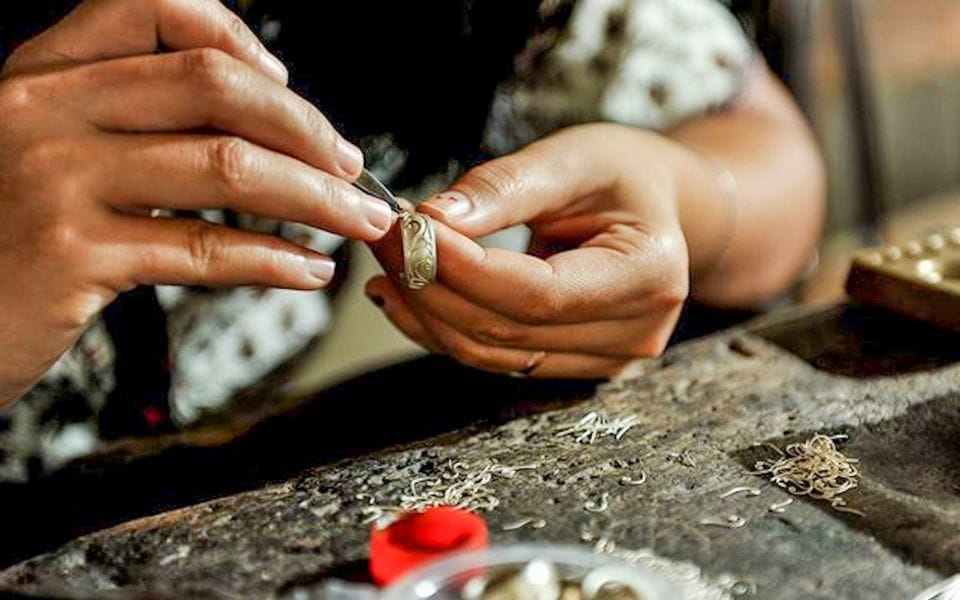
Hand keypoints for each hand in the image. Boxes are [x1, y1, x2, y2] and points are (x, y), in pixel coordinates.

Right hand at [0, 0, 396, 405]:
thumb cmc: (8, 237)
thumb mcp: (51, 149)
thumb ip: (130, 117)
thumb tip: (263, 121)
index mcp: (45, 72)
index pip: (151, 6)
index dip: (237, 38)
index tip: (285, 87)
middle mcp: (45, 108)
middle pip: (213, 86)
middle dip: (306, 128)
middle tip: (351, 168)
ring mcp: (55, 179)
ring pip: (226, 168)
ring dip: (315, 198)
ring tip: (359, 221)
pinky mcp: (71, 255)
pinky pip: (203, 249)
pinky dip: (274, 260)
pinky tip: (309, 269)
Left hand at [367, 124, 689, 378]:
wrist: (659, 209)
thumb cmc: (623, 174)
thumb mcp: (573, 158)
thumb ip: (507, 186)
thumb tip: (435, 217)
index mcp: (649, 274)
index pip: (540, 293)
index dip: (465, 269)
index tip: (407, 230)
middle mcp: (635, 332)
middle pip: (509, 330)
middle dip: (432, 285)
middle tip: (383, 236)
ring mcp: (607, 359)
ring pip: (492, 353)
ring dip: (427, 312)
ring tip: (388, 260)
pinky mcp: (575, 364)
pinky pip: (495, 357)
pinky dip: (443, 328)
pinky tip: (406, 293)